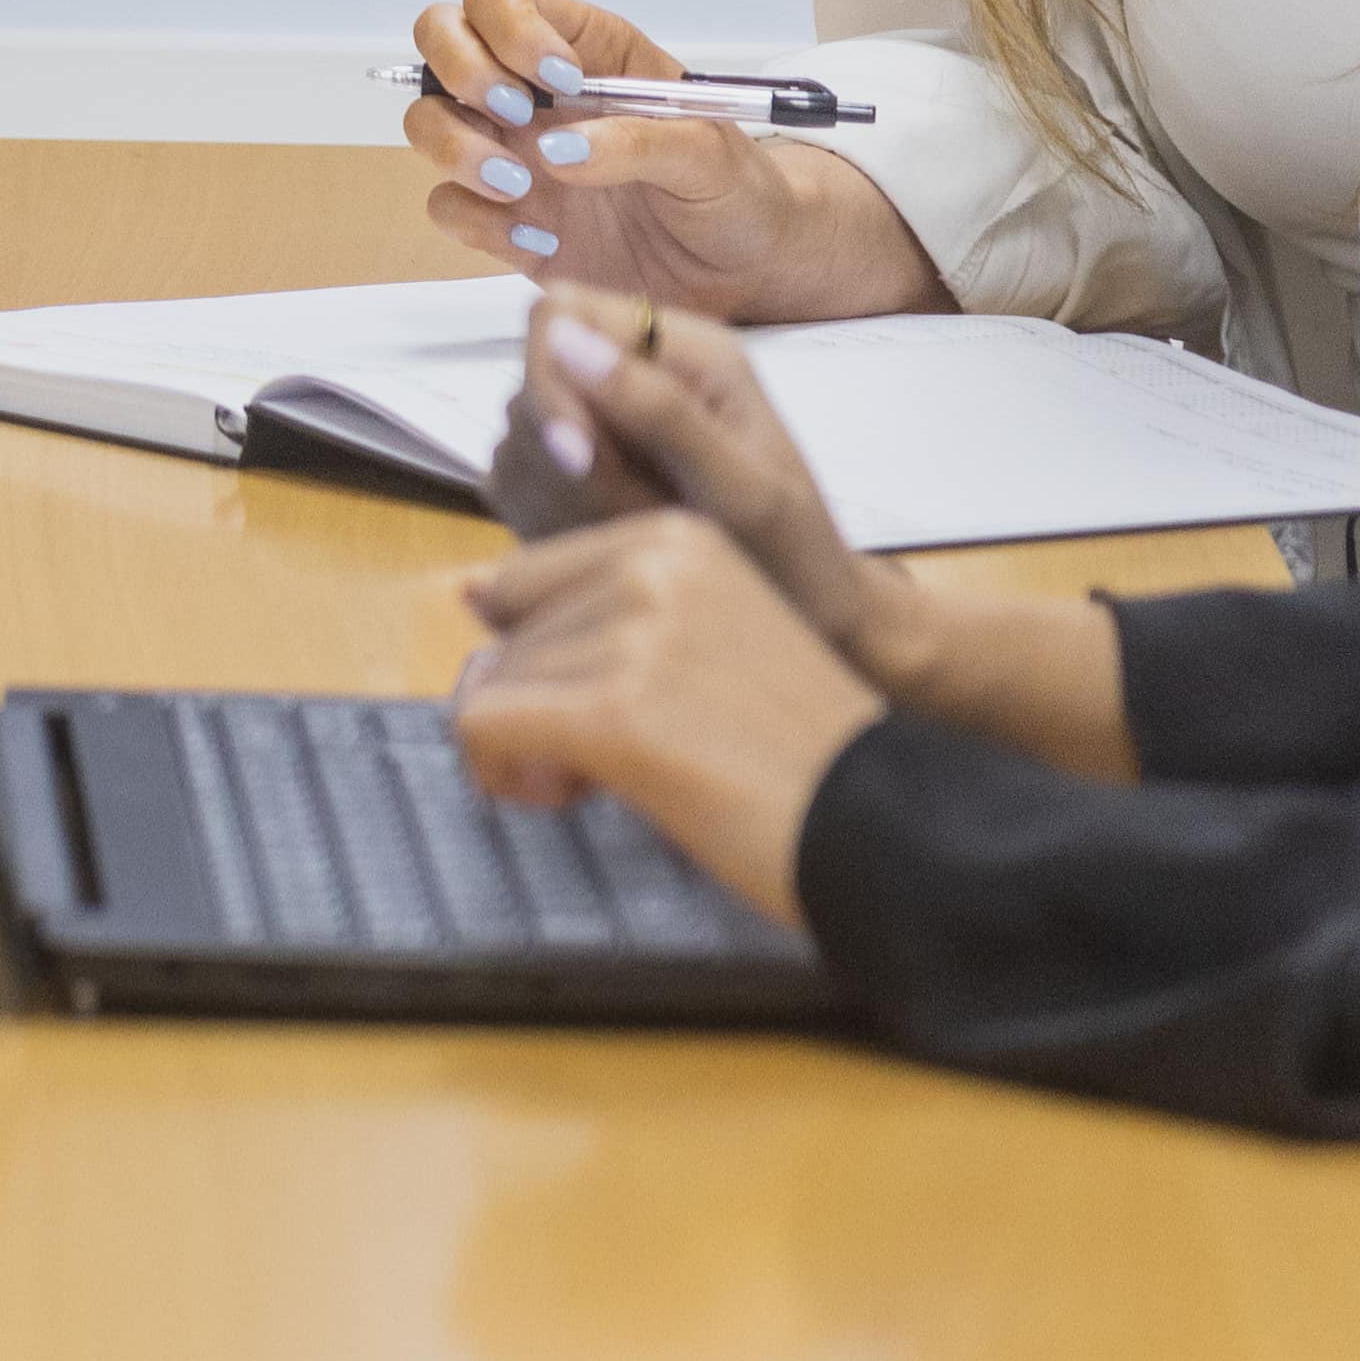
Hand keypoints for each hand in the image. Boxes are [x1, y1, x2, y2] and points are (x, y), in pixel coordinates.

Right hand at [394, 0, 947, 329]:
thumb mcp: (710, 154)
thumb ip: (638, 140)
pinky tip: (539, 240)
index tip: (556, 81)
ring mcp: (512, 153)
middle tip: (515, 117)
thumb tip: (557, 148)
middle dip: (461, 73)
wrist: (747, 274)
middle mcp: (535, 94)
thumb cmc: (738, 194)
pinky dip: (478, 222)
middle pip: (441, 39)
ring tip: (520, 187)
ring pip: (427, 120)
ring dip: (456, 148)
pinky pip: (448, 206)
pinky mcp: (504, 219)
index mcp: (586, 51)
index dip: (510, 29)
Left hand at [444, 511, 876, 930]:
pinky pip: (482, 726)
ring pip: (488, 682)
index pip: (527, 579)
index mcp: (677, 539)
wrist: (885, 821)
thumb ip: (610, 608)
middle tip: (603, 760)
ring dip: (523, 746)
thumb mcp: (712, 634)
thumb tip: (474, 594)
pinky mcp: (612, 710)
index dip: (540, 655)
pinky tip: (565, 793)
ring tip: (602, 780)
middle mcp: (651, 566)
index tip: (599, 705)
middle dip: (531, 703)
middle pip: (504, 634)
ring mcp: (631, 633)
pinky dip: (501, 772)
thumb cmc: (803, 749)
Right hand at [485, 288, 909, 678]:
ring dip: (557, 492)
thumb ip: (658, 411)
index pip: (559, 311)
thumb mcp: (741, 486)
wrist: (811, 616)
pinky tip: (606, 542)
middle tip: (628, 514)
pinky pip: (516, 477)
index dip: (549, 376)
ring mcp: (602, 419)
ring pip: (518, 431)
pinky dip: (545, 516)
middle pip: (528, 374)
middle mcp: (634, 371)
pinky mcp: (577, 470)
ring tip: (632, 533)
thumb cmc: (794, 551)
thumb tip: (563, 337)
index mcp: (684, 348)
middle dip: (560, 453)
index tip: (579, 456)